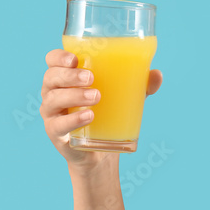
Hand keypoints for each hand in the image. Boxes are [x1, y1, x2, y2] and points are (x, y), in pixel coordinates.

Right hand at [39, 49, 162, 171]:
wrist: (101, 152)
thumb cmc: (107, 115)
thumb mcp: (124, 97)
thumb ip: (139, 85)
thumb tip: (157, 74)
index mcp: (65, 78)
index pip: (52, 61)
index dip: (58, 57)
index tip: (75, 58)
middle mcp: (53, 93)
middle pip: (51, 77)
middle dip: (69, 75)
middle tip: (91, 78)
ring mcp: (52, 114)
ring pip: (53, 99)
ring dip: (74, 95)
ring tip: (96, 97)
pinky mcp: (56, 134)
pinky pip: (58, 125)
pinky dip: (73, 120)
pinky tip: (88, 116)